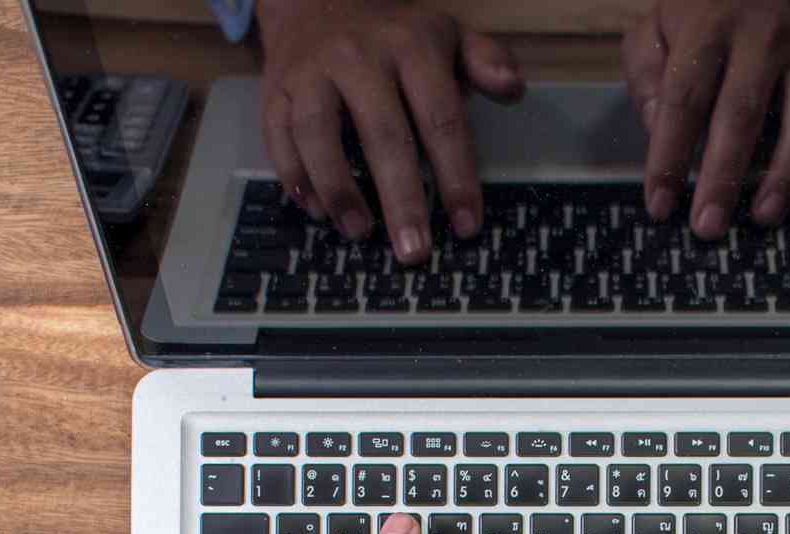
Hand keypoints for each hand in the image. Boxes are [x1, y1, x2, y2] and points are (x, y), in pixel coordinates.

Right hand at [255, 0, 524, 263]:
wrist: (319, 0)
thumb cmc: (394, 36)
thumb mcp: (447, 36)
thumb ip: (485, 61)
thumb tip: (513, 89)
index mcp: (412, 46)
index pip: (440, 119)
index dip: (455, 176)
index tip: (465, 225)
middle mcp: (359, 57)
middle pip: (383, 135)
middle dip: (401, 200)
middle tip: (414, 252)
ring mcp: (312, 72)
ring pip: (319, 134)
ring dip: (339, 190)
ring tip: (360, 233)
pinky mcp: (276, 89)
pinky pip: (279, 136)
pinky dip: (294, 176)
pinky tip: (315, 210)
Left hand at [621, 0, 789, 237]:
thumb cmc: (704, 12)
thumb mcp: (656, 27)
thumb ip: (646, 75)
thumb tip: (657, 128)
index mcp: (710, 30)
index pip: (686, 99)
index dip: (670, 156)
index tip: (660, 205)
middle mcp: (763, 41)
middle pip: (743, 113)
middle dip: (724, 175)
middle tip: (708, 227)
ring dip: (787, 171)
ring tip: (764, 216)